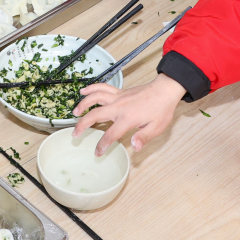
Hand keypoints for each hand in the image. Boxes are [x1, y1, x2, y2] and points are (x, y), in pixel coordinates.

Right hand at [71, 73, 186, 154]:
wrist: (165, 90)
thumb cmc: (161, 109)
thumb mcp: (156, 127)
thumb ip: (143, 137)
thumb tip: (134, 146)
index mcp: (128, 118)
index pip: (111, 134)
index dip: (102, 145)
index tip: (97, 152)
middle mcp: (120, 106)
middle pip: (95, 114)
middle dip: (83, 124)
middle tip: (75, 134)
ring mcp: (118, 97)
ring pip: (95, 97)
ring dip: (83, 104)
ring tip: (74, 112)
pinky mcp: (119, 91)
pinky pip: (103, 87)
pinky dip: (92, 88)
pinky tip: (84, 90)